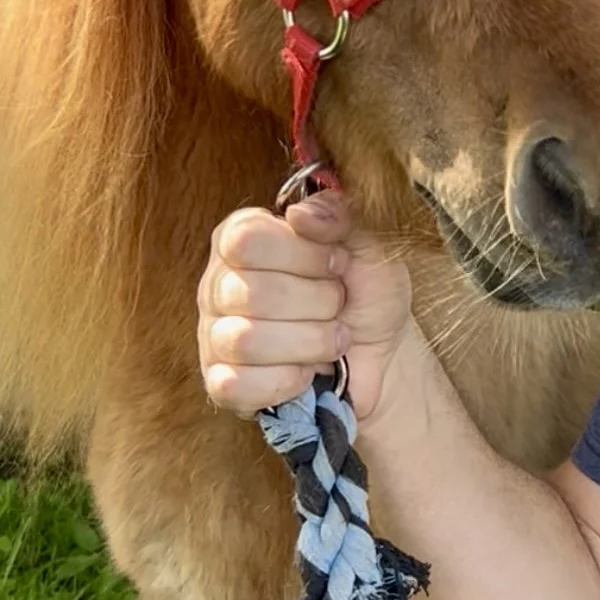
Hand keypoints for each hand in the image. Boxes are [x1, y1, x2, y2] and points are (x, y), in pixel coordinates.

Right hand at [198, 191, 411, 421]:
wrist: (384, 356)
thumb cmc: (368, 293)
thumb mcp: (367, 243)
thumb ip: (337, 214)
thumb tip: (298, 215)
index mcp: (243, 237)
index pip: (247, 239)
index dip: (304, 255)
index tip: (338, 264)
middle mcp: (220, 283)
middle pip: (251, 293)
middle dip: (317, 304)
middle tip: (338, 307)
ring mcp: (215, 335)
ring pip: (246, 340)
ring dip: (308, 343)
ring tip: (331, 341)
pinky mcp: (223, 383)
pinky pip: (236, 385)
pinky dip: (286, 381)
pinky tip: (306, 372)